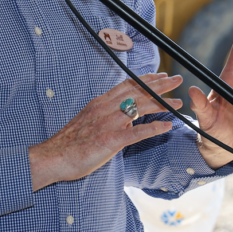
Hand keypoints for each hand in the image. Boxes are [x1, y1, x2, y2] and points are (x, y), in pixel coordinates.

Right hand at [29, 72, 182, 190]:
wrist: (54, 156)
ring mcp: (108, 123)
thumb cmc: (69, 143)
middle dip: (160, 85)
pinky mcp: (110, 140)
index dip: (146, 78)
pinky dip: (154, 128)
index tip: (161, 75)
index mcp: (100, 102)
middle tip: (177, 79)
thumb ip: (105, 114)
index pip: (127, 85)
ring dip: (162, 104)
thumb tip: (122, 116)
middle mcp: (105, 108)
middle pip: (138, 92)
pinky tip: (168, 126)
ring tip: (178, 103)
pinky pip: (137, 133)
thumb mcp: (87, 120)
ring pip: (140, 108)